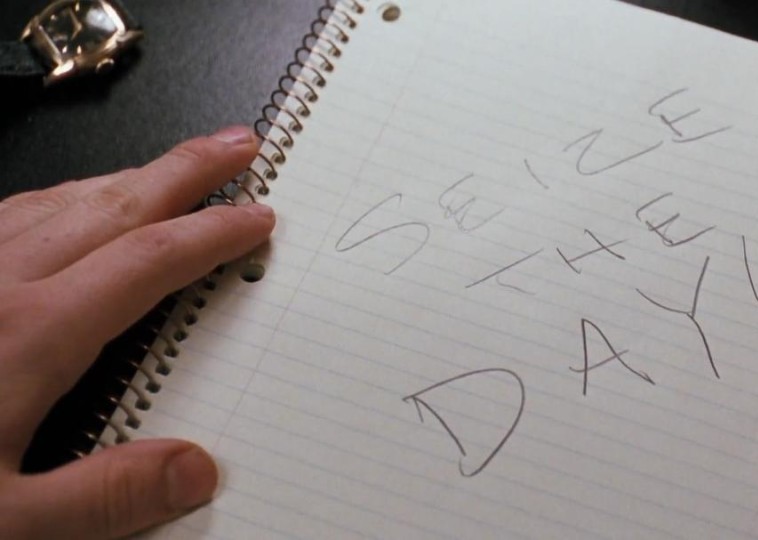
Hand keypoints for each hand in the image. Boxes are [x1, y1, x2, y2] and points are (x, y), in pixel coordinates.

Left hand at [0, 126, 273, 538]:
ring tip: (171, 169)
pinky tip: (68, 206)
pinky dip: (62, 199)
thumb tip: (195, 470)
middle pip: (111, 206)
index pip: (147, 264)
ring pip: (59, 202)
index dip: (211, 235)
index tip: (254, 217)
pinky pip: (9, 216)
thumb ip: (105, 497)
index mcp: (26, 339)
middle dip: (182, 171)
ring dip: (127, 178)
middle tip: (233, 146)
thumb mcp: (4, 528)